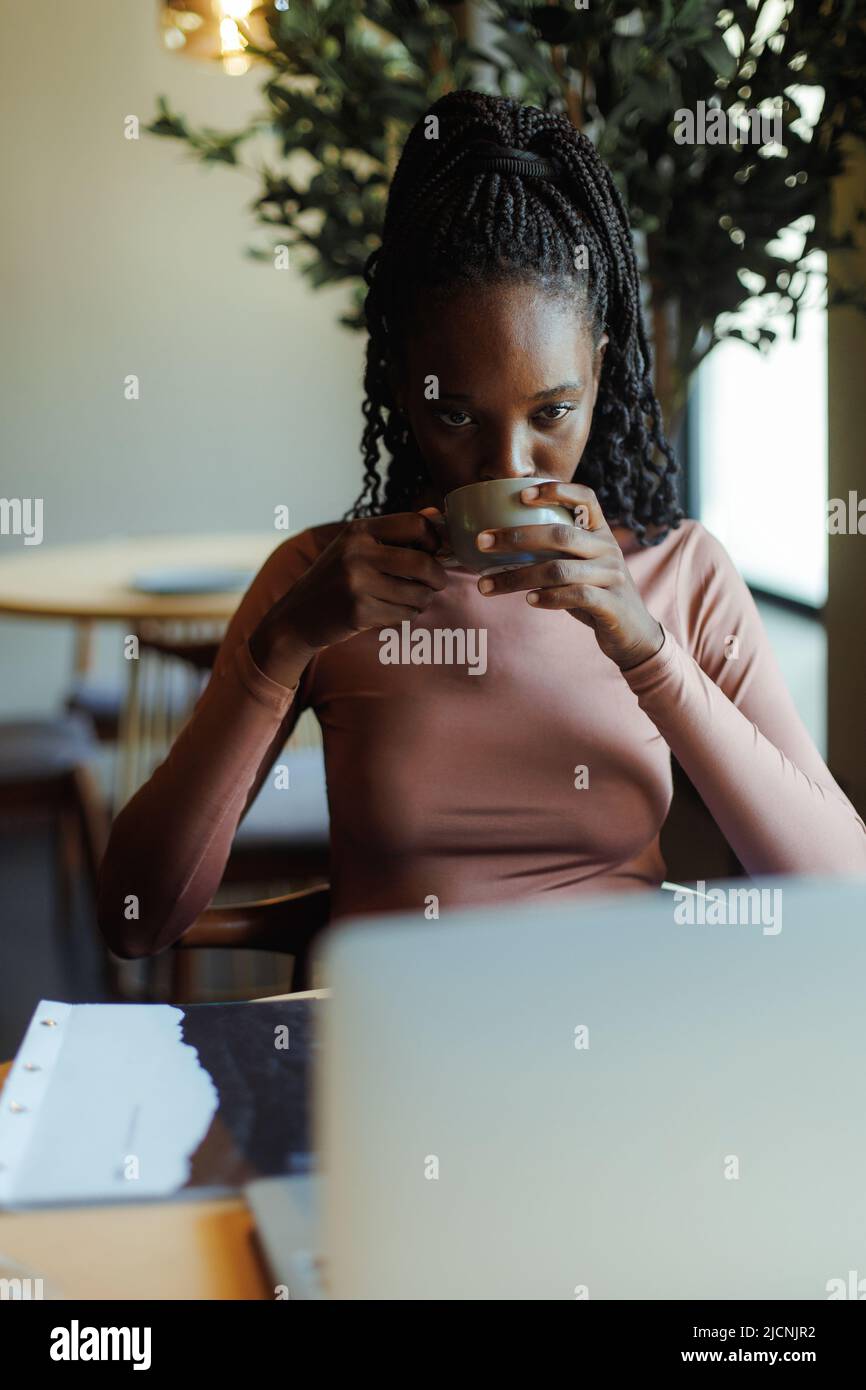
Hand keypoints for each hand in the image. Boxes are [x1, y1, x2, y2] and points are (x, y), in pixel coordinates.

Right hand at [251, 512, 449, 675]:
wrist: (297, 615)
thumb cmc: (333, 579)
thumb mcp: (355, 547)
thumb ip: (394, 532)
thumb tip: (435, 513)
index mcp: (359, 531)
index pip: (415, 524)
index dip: (434, 538)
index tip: (434, 551)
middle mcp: (357, 553)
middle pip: (422, 562)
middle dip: (438, 576)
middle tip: (437, 582)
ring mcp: (357, 583)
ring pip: (417, 593)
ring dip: (423, 599)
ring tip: (413, 598)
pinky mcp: (359, 612)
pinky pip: (404, 614)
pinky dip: (407, 615)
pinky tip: (394, 611)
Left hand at [473, 480, 664, 670]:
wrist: (633, 633)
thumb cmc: (595, 595)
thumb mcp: (579, 567)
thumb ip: (553, 552)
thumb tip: (500, 543)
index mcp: (600, 533)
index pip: (585, 498)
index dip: (556, 490)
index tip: (521, 494)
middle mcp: (608, 549)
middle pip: (560, 534)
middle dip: (516, 537)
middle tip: (482, 541)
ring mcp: (612, 576)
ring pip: (560, 569)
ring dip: (518, 577)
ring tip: (487, 585)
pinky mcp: (612, 604)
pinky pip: (577, 596)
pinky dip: (549, 598)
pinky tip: (529, 601)